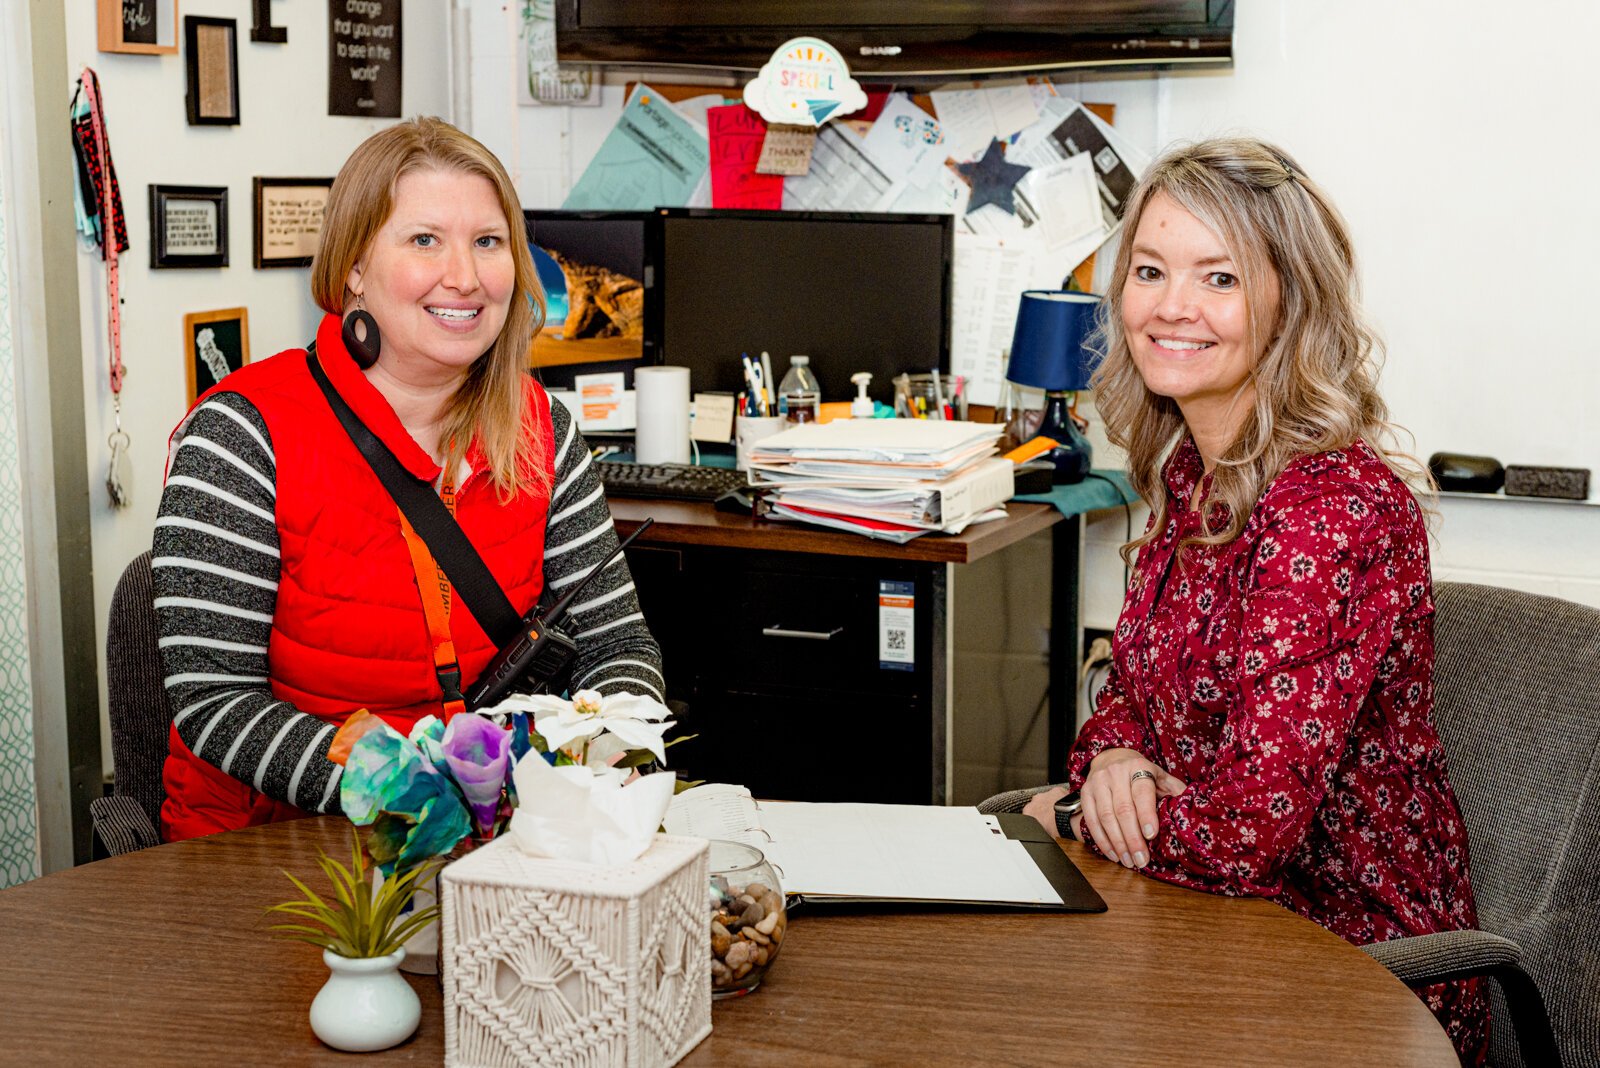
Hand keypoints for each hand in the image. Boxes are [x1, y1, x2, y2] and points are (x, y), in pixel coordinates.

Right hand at [1022, 787, 1080, 841]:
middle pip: (1037, 805)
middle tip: (1053, 821)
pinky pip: (1058, 794)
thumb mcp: (1046, 836)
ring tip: (1062, 814)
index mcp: (1028, 811)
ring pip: (1048, 799)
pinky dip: (1062, 799)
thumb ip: (1042, 833)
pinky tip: (1068, 808)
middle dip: (1043, 811)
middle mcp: (1036, 800)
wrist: (1073, 820)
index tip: (1043, 825)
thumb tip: (1047, 838)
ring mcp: (1047, 793)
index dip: (1036, 821)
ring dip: (1052, 804)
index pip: (1028, 816)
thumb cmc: (1059, 830)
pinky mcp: (1059, 789)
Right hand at [1080, 748, 1185, 868]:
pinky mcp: (1085, 793)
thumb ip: (1174, 790)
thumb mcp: (1160, 776)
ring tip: (1128, 861)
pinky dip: (1102, 840)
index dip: (1146, 815)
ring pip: (1105, 817)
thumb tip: (1194, 808)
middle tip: (1141, 859)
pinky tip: (1113, 854)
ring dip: (1117, 843)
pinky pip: (1091, 820)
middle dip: (1132, 838)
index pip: (1142, 792)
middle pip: (1122, 809)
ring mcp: (1097, 783)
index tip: (1151, 836)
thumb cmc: (1140, 773)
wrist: (1111, 758)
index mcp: (1138, 766)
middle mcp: (1115, 773)